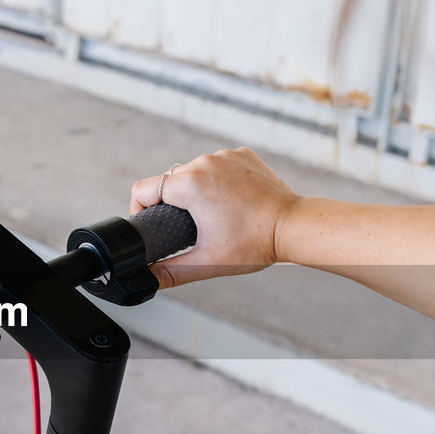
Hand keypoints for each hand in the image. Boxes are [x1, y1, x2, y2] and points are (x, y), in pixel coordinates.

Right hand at [130, 147, 301, 288]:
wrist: (294, 226)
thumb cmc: (255, 243)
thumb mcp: (207, 262)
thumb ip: (170, 272)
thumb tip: (146, 279)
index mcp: (190, 184)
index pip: (144, 190)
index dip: (140, 210)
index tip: (152, 225)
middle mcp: (204, 162)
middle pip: (169, 181)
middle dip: (171, 203)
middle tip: (188, 228)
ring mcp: (224, 156)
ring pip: (193, 171)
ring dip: (195, 190)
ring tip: (212, 215)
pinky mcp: (241, 154)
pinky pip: (217, 165)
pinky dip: (217, 181)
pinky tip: (230, 200)